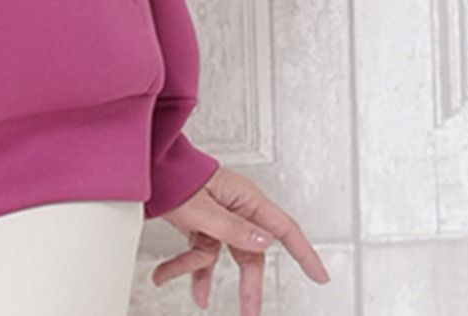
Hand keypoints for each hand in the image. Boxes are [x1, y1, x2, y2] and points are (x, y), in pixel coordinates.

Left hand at [157, 165, 329, 313]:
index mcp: (244, 199)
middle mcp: (235, 208)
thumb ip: (234, 229)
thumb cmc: (174, 177)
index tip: (320, 276)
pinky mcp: (200, 223)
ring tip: (199, 297)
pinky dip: (185, 264)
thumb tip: (266, 242)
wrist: (147, 168)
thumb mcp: (204, 209)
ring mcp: (217, 217)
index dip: (305, 253)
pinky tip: (165, 275)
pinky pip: (201, 251)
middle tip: (250, 312)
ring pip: (222, 256)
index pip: (284, 229)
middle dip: (248, 286)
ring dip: (204, 274)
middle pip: (251, 254)